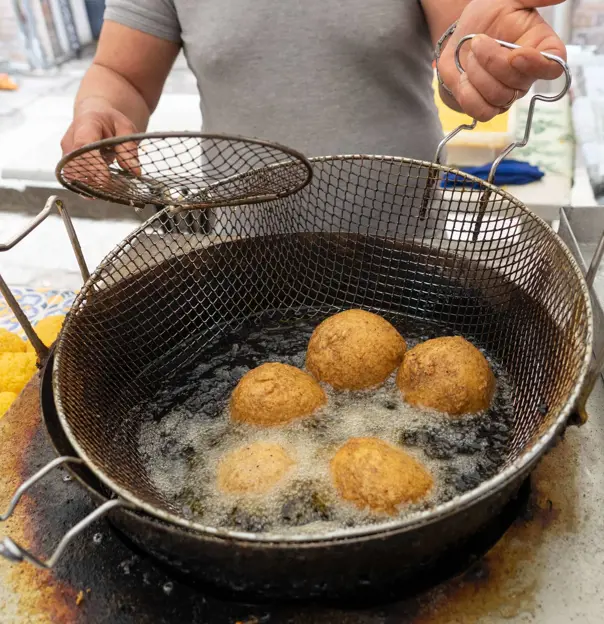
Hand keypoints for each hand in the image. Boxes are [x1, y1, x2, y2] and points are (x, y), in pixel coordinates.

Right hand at [60, 99, 139, 185]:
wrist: (95, 116)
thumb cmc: (110, 121)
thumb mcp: (126, 128)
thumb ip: (129, 148)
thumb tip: (134, 171)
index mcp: (86, 125)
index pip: (84, 145)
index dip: (93, 165)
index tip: (106, 180)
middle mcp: (71, 139)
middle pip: (74, 164)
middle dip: (91, 180)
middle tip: (112, 188)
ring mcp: (68, 152)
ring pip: (71, 174)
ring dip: (89, 186)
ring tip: (109, 190)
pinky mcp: (69, 163)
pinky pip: (74, 178)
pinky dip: (87, 186)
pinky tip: (101, 190)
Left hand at [438, 0, 566, 121]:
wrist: (462, 35)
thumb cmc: (490, 16)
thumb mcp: (511, 0)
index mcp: (541, 48)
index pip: (553, 66)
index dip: (536, 65)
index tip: (516, 54)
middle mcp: (527, 75)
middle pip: (519, 83)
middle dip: (492, 61)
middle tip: (478, 41)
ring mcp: (507, 94)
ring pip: (499, 98)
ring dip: (477, 75)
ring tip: (470, 57)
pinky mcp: (486, 106)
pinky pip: (482, 112)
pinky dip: (468, 95)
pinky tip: (464, 78)